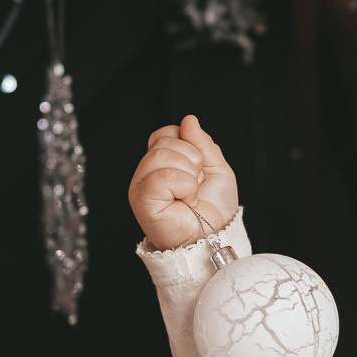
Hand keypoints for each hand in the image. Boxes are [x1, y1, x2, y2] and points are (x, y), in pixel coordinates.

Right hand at [129, 114, 239, 250]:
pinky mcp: (142, 200)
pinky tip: (185, 201)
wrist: (215, 237)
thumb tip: (189, 120)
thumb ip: (203, 144)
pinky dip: (184, 187)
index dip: (189, 146)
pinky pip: (163, 176)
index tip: (198, 171)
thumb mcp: (216, 169)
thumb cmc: (213, 209)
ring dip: (189, 175)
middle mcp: (146, 171)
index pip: (167, 133)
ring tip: (190, 195)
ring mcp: (141, 185)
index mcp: (161, 162)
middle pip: (165, 141)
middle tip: (195, 185)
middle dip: (193, 161)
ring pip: (162, 155)